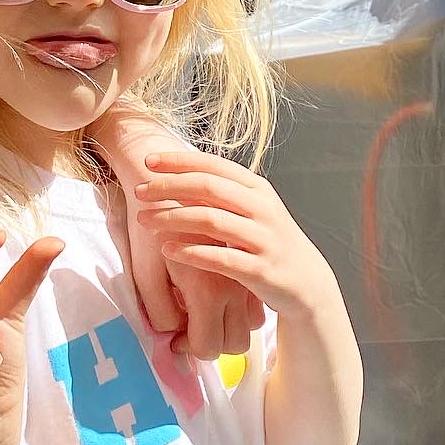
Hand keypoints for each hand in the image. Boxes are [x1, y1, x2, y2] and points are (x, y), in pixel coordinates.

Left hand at [135, 150, 337, 322]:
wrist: (306, 283)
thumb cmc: (266, 240)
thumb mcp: (247, 210)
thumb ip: (216, 194)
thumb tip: (170, 176)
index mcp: (257, 188)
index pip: (213, 165)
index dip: (179, 161)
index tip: (147, 161)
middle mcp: (263, 208)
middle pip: (208, 187)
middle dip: (168, 186)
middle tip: (138, 192)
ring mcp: (264, 238)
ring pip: (211, 220)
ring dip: (171, 218)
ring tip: (143, 220)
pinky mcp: (261, 270)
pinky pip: (221, 258)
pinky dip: (191, 252)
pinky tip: (167, 250)